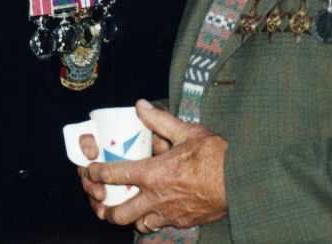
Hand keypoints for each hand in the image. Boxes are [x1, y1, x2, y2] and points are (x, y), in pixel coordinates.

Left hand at [78, 100, 227, 233]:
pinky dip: (154, 221)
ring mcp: (170, 214)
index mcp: (153, 173)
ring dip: (131, 218)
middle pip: (119, 214)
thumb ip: (159, 119)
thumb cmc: (215, 155)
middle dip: (105, 210)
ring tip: (128, 208)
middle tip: (102, 202)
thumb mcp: (186, 131)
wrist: (242, 181)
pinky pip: (161, 226)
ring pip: (140, 225)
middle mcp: (157, 198)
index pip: (115, 175)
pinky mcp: (185, 222)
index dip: (97, 173)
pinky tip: (155, 211)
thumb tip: (140, 104)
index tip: (90, 170)